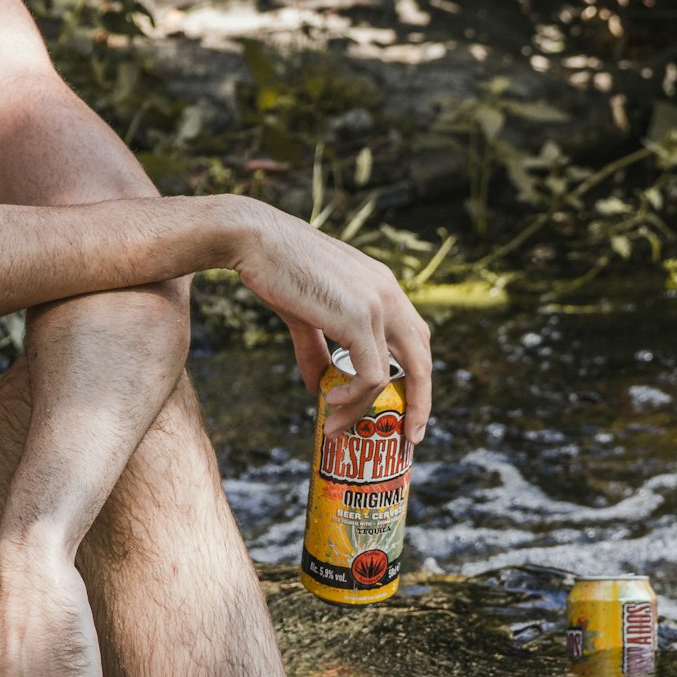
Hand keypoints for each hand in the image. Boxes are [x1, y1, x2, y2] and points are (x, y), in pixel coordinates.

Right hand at [227, 200, 431, 441]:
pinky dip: (355, 398)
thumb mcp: (304, 316)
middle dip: (421, 401)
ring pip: (393, 374)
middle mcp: (388, 293)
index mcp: (381, 287)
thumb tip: (320, 387)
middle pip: (423, 357)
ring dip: (366, 409)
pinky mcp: (358, 319)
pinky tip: (331, 404)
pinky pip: (371, 375)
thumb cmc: (274, 271)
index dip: (417, 376)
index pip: (415, 339)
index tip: (407, 410)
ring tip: (337, 426)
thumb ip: (317, 350)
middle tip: (410, 436)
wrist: (253, 240)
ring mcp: (376, 304)